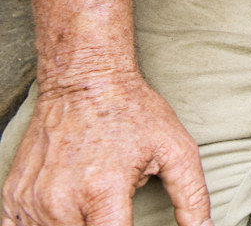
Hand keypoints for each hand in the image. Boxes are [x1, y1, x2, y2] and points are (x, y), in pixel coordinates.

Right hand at [3, 69, 210, 225]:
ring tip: (93, 200)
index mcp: (103, 192)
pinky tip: (66, 210)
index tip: (130, 223)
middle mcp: (61, 202)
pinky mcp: (13, 197)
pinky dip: (43, 225)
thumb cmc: (132, 112)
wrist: (84, 81)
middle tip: (115, 206)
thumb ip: (191, 197)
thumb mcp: (176, 149)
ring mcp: (32, 201)